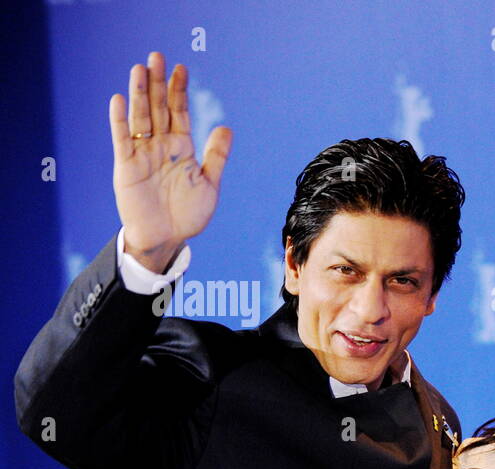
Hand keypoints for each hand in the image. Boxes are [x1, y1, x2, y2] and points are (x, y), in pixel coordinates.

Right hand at [110, 51, 231, 272]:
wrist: (167, 238)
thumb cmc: (188, 214)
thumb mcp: (209, 184)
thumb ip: (216, 156)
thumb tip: (226, 127)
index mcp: (181, 148)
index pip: (178, 112)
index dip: (179, 91)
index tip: (181, 68)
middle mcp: (160, 146)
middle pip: (157, 108)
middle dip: (158, 83)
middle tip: (157, 56)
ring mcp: (142, 154)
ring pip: (140, 117)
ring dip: (139, 94)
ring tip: (139, 69)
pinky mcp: (126, 165)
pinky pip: (122, 139)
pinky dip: (120, 120)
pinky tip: (119, 100)